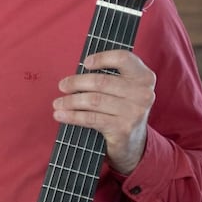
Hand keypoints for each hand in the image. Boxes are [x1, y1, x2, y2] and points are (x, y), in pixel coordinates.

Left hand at [53, 50, 155, 174]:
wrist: (133, 143)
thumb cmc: (121, 108)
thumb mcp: (123, 89)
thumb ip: (108, 75)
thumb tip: (76, 73)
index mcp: (144, 77)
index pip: (123, 58)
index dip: (102, 58)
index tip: (85, 63)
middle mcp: (143, 93)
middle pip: (101, 81)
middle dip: (76, 83)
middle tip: (62, 86)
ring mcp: (134, 112)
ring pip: (93, 100)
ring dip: (70, 101)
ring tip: (57, 103)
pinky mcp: (123, 128)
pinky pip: (91, 118)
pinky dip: (72, 116)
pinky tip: (60, 115)